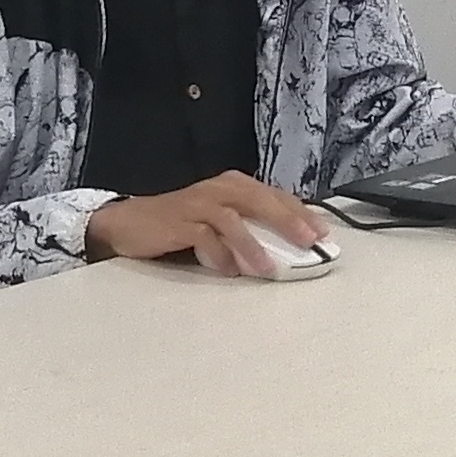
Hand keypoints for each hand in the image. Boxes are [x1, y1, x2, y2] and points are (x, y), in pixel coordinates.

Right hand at [85, 174, 331, 274]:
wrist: (131, 222)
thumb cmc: (182, 223)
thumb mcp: (221, 220)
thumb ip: (251, 227)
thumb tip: (288, 247)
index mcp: (234, 185)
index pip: (276, 196)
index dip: (302, 213)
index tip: (324, 233)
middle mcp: (219, 188)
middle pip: (260, 201)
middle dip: (288, 221)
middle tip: (309, 241)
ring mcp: (198, 204)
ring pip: (233, 219)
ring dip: (253, 245)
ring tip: (269, 268)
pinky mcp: (179, 222)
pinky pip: (204, 237)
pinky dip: (218, 255)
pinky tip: (228, 270)